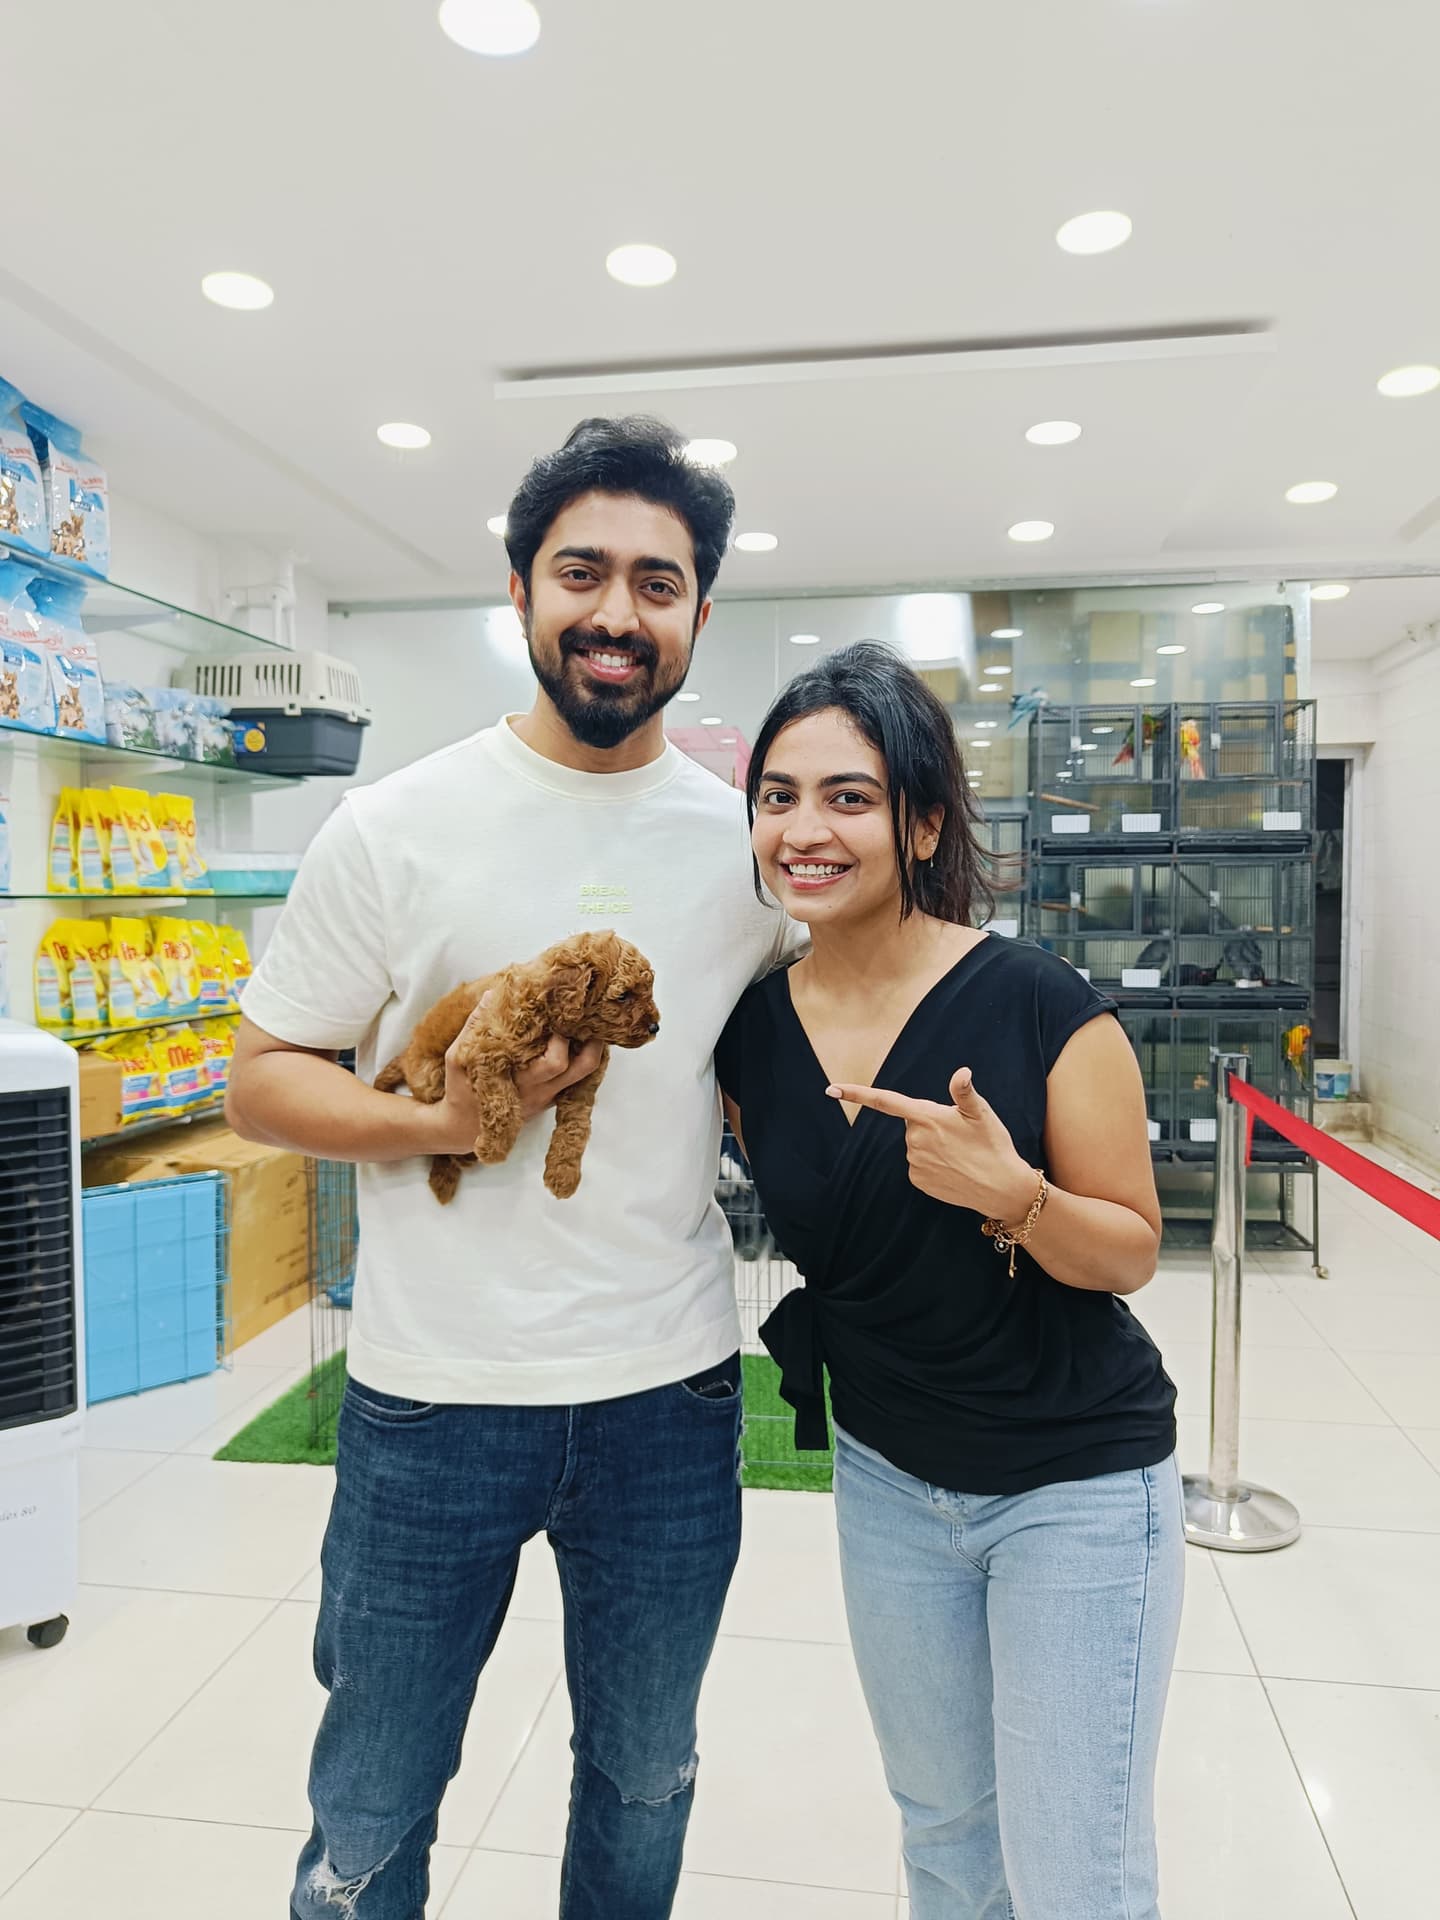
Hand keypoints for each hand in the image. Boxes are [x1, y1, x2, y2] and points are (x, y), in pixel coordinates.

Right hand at [420, 993, 604, 1153]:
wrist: (463, 1128)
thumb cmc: (461, 1090)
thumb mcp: (458, 1057)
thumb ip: (474, 1027)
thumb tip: (492, 995)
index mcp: (520, 1082)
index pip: (555, 1061)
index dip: (564, 1037)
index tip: (561, 1012)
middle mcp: (540, 1091)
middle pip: (581, 1068)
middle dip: (589, 1041)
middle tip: (583, 1016)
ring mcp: (548, 1097)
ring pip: (584, 1074)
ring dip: (591, 1049)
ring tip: (587, 1025)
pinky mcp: (551, 1099)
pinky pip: (578, 1080)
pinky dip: (582, 1058)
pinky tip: (578, 1040)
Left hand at [827, 1068, 1037, 1220]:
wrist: (1001, 1188)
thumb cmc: (993, 1145)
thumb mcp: (982, 1114)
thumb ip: (964, 1093)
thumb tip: (962, 1072)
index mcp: (927, 1117)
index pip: (886, 1101)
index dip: (857, 1094)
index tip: (831, 1088)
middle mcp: (915, 1140)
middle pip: (912, 1122)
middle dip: (929, 1123)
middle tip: (959, 1134)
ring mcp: (915, 1162)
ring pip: (916, 1143)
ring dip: (933, 1144)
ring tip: (960, 1152)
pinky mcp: (918, 1180)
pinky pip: (919, 1164)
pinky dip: (933, 1163)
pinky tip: (953, 1167)